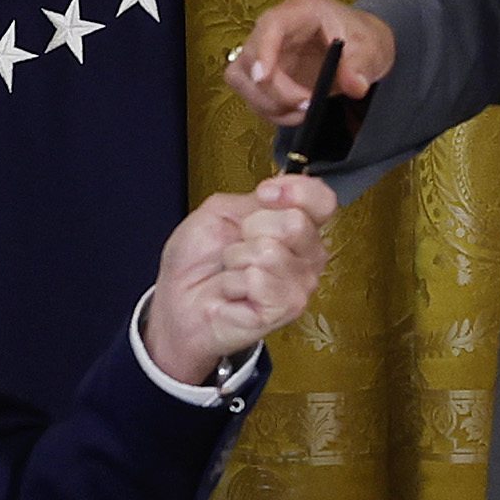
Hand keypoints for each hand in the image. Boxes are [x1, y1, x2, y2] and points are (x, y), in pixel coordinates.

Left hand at [142, 177, 341, 380]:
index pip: (322, 200)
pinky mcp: (285, 309)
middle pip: (296, 222)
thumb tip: (280, 192)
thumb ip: (256, 198)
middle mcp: (307, 256)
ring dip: (237, 258)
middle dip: (252, 227)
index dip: (294, 190)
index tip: (264, 194)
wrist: (177, 298)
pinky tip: (234, 292)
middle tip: (239, 244)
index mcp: (299, 226)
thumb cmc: (199, 260)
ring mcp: (299, 285)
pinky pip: (257, 279)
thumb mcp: (222, 210)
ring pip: (270, 252)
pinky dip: (232, 282)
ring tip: (233, 271)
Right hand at [224, 0, 394, 127]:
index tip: (263, 78)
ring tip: (304, 111)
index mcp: (303, 10)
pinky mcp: (265, 71)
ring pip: (241, 77)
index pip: (271, 24)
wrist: (360, 48)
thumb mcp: (372, 50)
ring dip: (268, 104)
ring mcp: (266, 49)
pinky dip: (271, 111)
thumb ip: (361, 67)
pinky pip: (252, 94)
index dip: (262, 50)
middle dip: (273, 90)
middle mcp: (276, 26)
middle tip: (307, 104)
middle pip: (250, 56)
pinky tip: (297, 113)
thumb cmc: (363, 39)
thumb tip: (355, 86)